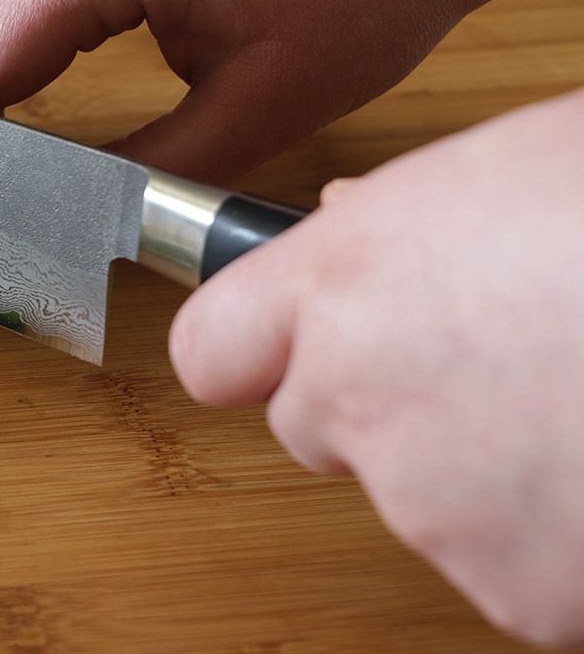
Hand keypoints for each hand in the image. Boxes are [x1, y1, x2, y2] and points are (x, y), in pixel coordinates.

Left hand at [170, 87, 583, 646]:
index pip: (215, 347)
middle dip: (392, 402)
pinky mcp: (521, 597)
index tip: (297, 343)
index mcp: (345, 281)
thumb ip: (408, 217)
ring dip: (491, 473)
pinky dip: (564, 541)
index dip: (260, 347)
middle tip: (509, 363)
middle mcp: (361, 400)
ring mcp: (438, 510)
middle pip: (320, 426)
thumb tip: (360, 225)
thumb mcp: (513, 167)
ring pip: (427, 503)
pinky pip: (518, 571)